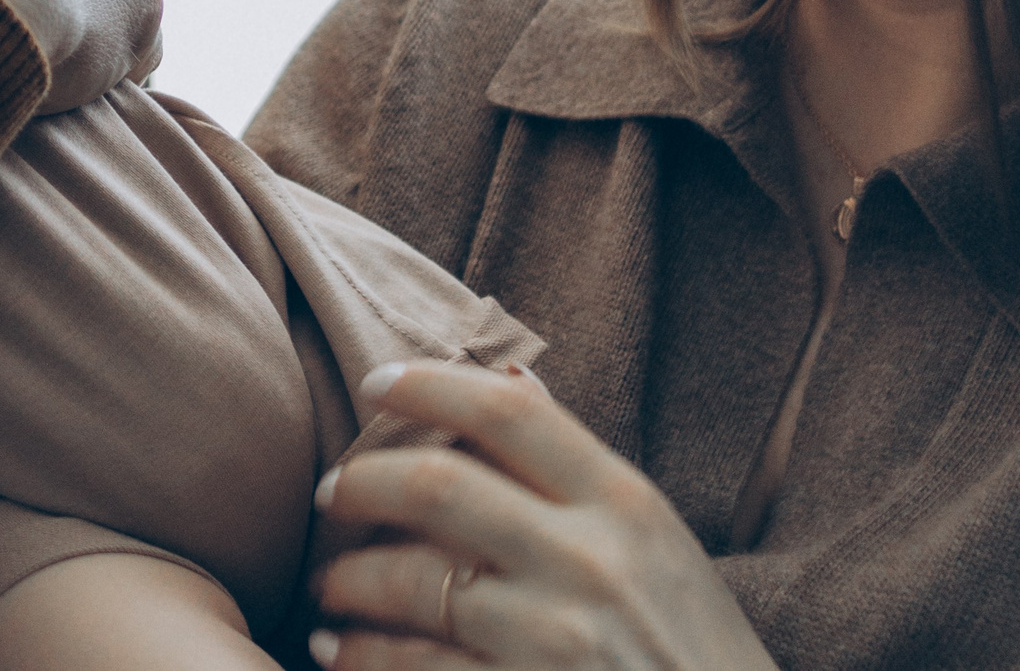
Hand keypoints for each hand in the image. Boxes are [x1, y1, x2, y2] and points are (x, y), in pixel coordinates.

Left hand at [310, 364, 775, 670]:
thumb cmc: (690, 650)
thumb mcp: (660, 547)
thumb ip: (580, 469)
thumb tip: (513, 378)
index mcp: (625, 505)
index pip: (508, 409)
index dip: (427, 383)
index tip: (374, 383)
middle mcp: (589, 563)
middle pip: (437, 485)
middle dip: (361, 484)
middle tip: (331, 495)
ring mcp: (554, 640)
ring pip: (409, 583)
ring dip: (347, 582)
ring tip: (329, 589)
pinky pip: (411, 669)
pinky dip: (361, 657)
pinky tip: (340, 652)